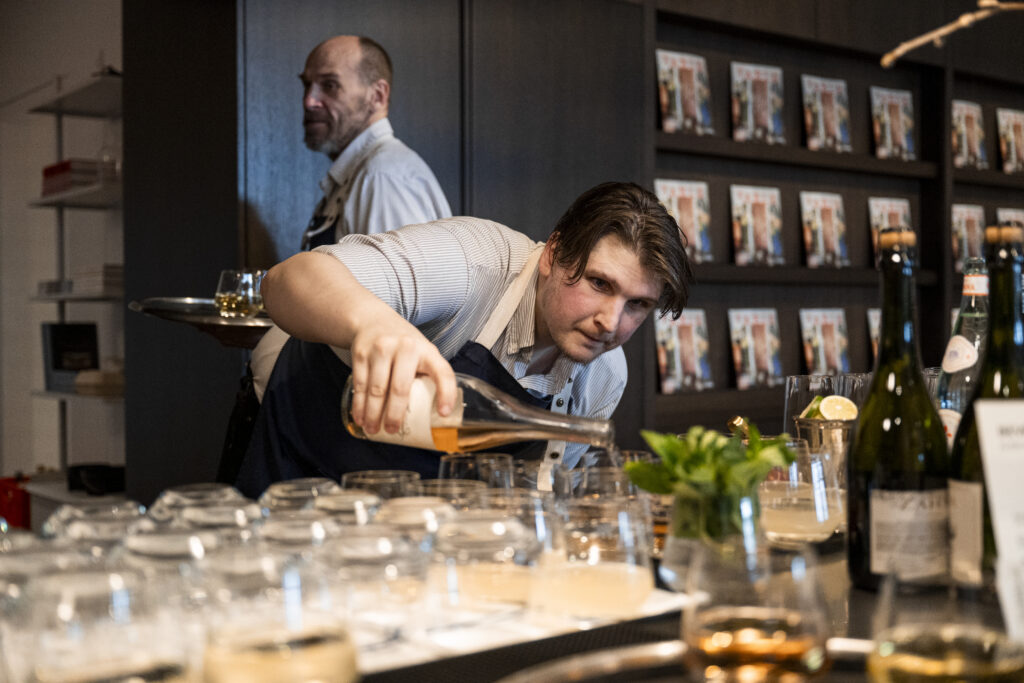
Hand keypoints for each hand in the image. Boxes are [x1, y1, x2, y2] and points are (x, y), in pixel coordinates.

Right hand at [347, 317, 456, 435]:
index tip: (443, 413)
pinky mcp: (361, 353)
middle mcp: (406, 348)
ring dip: (373, 414)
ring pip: (377, 389)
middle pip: (400, 388)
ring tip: (373, 430)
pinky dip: (359, 405)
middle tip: (392, 430)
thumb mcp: (422, 352)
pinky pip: (360, 384)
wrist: (373, 320)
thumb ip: (428, 376)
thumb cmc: (404, 345)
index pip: (442, 372)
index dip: (446, 393)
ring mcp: (381, 349)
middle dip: (395, 414)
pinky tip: (360, 417)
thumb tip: (435, 415)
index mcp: (427, 351)